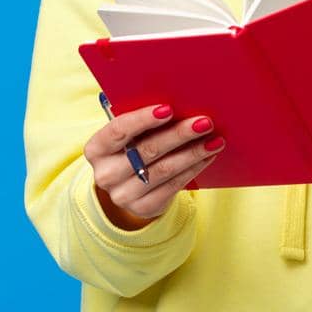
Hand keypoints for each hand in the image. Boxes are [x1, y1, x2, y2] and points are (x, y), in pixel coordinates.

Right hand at [85, 104, 224, 229]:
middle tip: (204, 122)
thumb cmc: (131, 148)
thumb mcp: (128, 136)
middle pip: (147, 150)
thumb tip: (178, 103)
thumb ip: (142, 122)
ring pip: (165, 169)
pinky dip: (194, 168)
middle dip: (179, 134)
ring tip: (214, 140)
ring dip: (193, 152)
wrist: (128, 188)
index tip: (169, 108)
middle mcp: (106, 174)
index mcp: (96, 149)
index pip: (118, 130)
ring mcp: (123, 194)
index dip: (143, 119)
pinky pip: (174, 185)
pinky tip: (208, 156)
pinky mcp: (143, 207)